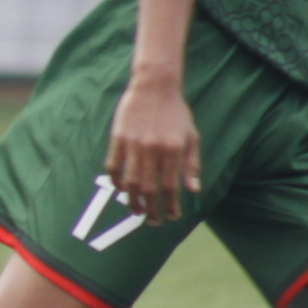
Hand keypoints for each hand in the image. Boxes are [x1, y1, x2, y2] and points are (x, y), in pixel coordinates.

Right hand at [105, 75, 200, 223]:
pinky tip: (122, 188)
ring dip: (132, 200)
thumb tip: (193, 189)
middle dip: (151, 209)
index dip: (171, 205)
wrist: (154, 86)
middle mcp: (153, 148)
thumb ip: (191, 164)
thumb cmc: (176, 112)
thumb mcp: (191, 136)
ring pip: (130, 180)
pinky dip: (116, 180)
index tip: (172, 217)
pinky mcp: (118, 138)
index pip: (170, 186)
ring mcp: (133, 143)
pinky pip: (113, 165)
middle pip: (149, 188)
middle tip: (153, 221)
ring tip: (136, 211)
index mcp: (173, 149)